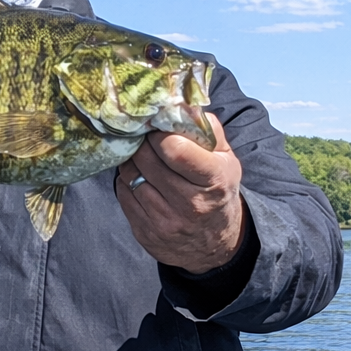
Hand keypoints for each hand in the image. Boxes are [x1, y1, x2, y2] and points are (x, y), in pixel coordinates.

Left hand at [115, 114, 244, 273]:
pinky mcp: (145, 232)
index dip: (160, 133)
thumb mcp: (226, 160)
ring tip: (141, 156)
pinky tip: (139, 177)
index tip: (158, 127)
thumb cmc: (218, 192)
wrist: (214, 245)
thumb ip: (209, 130)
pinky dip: (127, 180)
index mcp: (213, 181)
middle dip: (143, 142)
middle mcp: (190, 204)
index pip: (175, 150)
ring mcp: (165, 221)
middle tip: (144, 136)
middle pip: (147, 160)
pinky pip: (123, 194)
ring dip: (132, 160)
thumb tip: (182, 104)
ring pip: (131, 175)